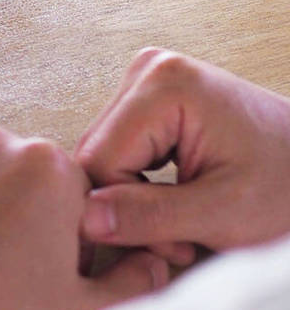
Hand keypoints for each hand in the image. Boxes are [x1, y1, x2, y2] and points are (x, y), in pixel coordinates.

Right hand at [77, 48, 289, 254]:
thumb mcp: (223, 215)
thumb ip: (150, 217)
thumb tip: (87, 218)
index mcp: (163, 83)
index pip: (100, 159)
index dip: (125, 211)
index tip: (172, 239)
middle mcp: (148, 69)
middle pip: (99, 153)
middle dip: (132, 205)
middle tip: (181, 235)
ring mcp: (148, 78)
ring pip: (106, 154)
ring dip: (137, 198)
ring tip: (185, 219)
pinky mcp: (151, 95)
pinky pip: (120, 146)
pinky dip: (143, 181)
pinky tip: (179, 194)